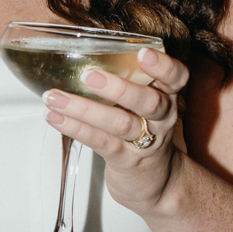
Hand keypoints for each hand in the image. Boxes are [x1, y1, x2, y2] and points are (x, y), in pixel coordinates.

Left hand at [43, 43, 186, 214]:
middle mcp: (161, 119)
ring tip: (55, 97)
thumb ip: (128, 78)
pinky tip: (55, 117)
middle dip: (119, 88)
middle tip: (89, 76)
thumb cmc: (143, 132)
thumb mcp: (145, 104)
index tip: (144, 53)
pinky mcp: (126, 160)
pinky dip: (74, 128)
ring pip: (120, 124)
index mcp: (167, 97)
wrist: (156, 182)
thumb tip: (82, 49)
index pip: (177, 78)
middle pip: (149, 102)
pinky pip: (100, 142)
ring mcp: (145, 142)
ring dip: (84, 109)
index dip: (164, 65)